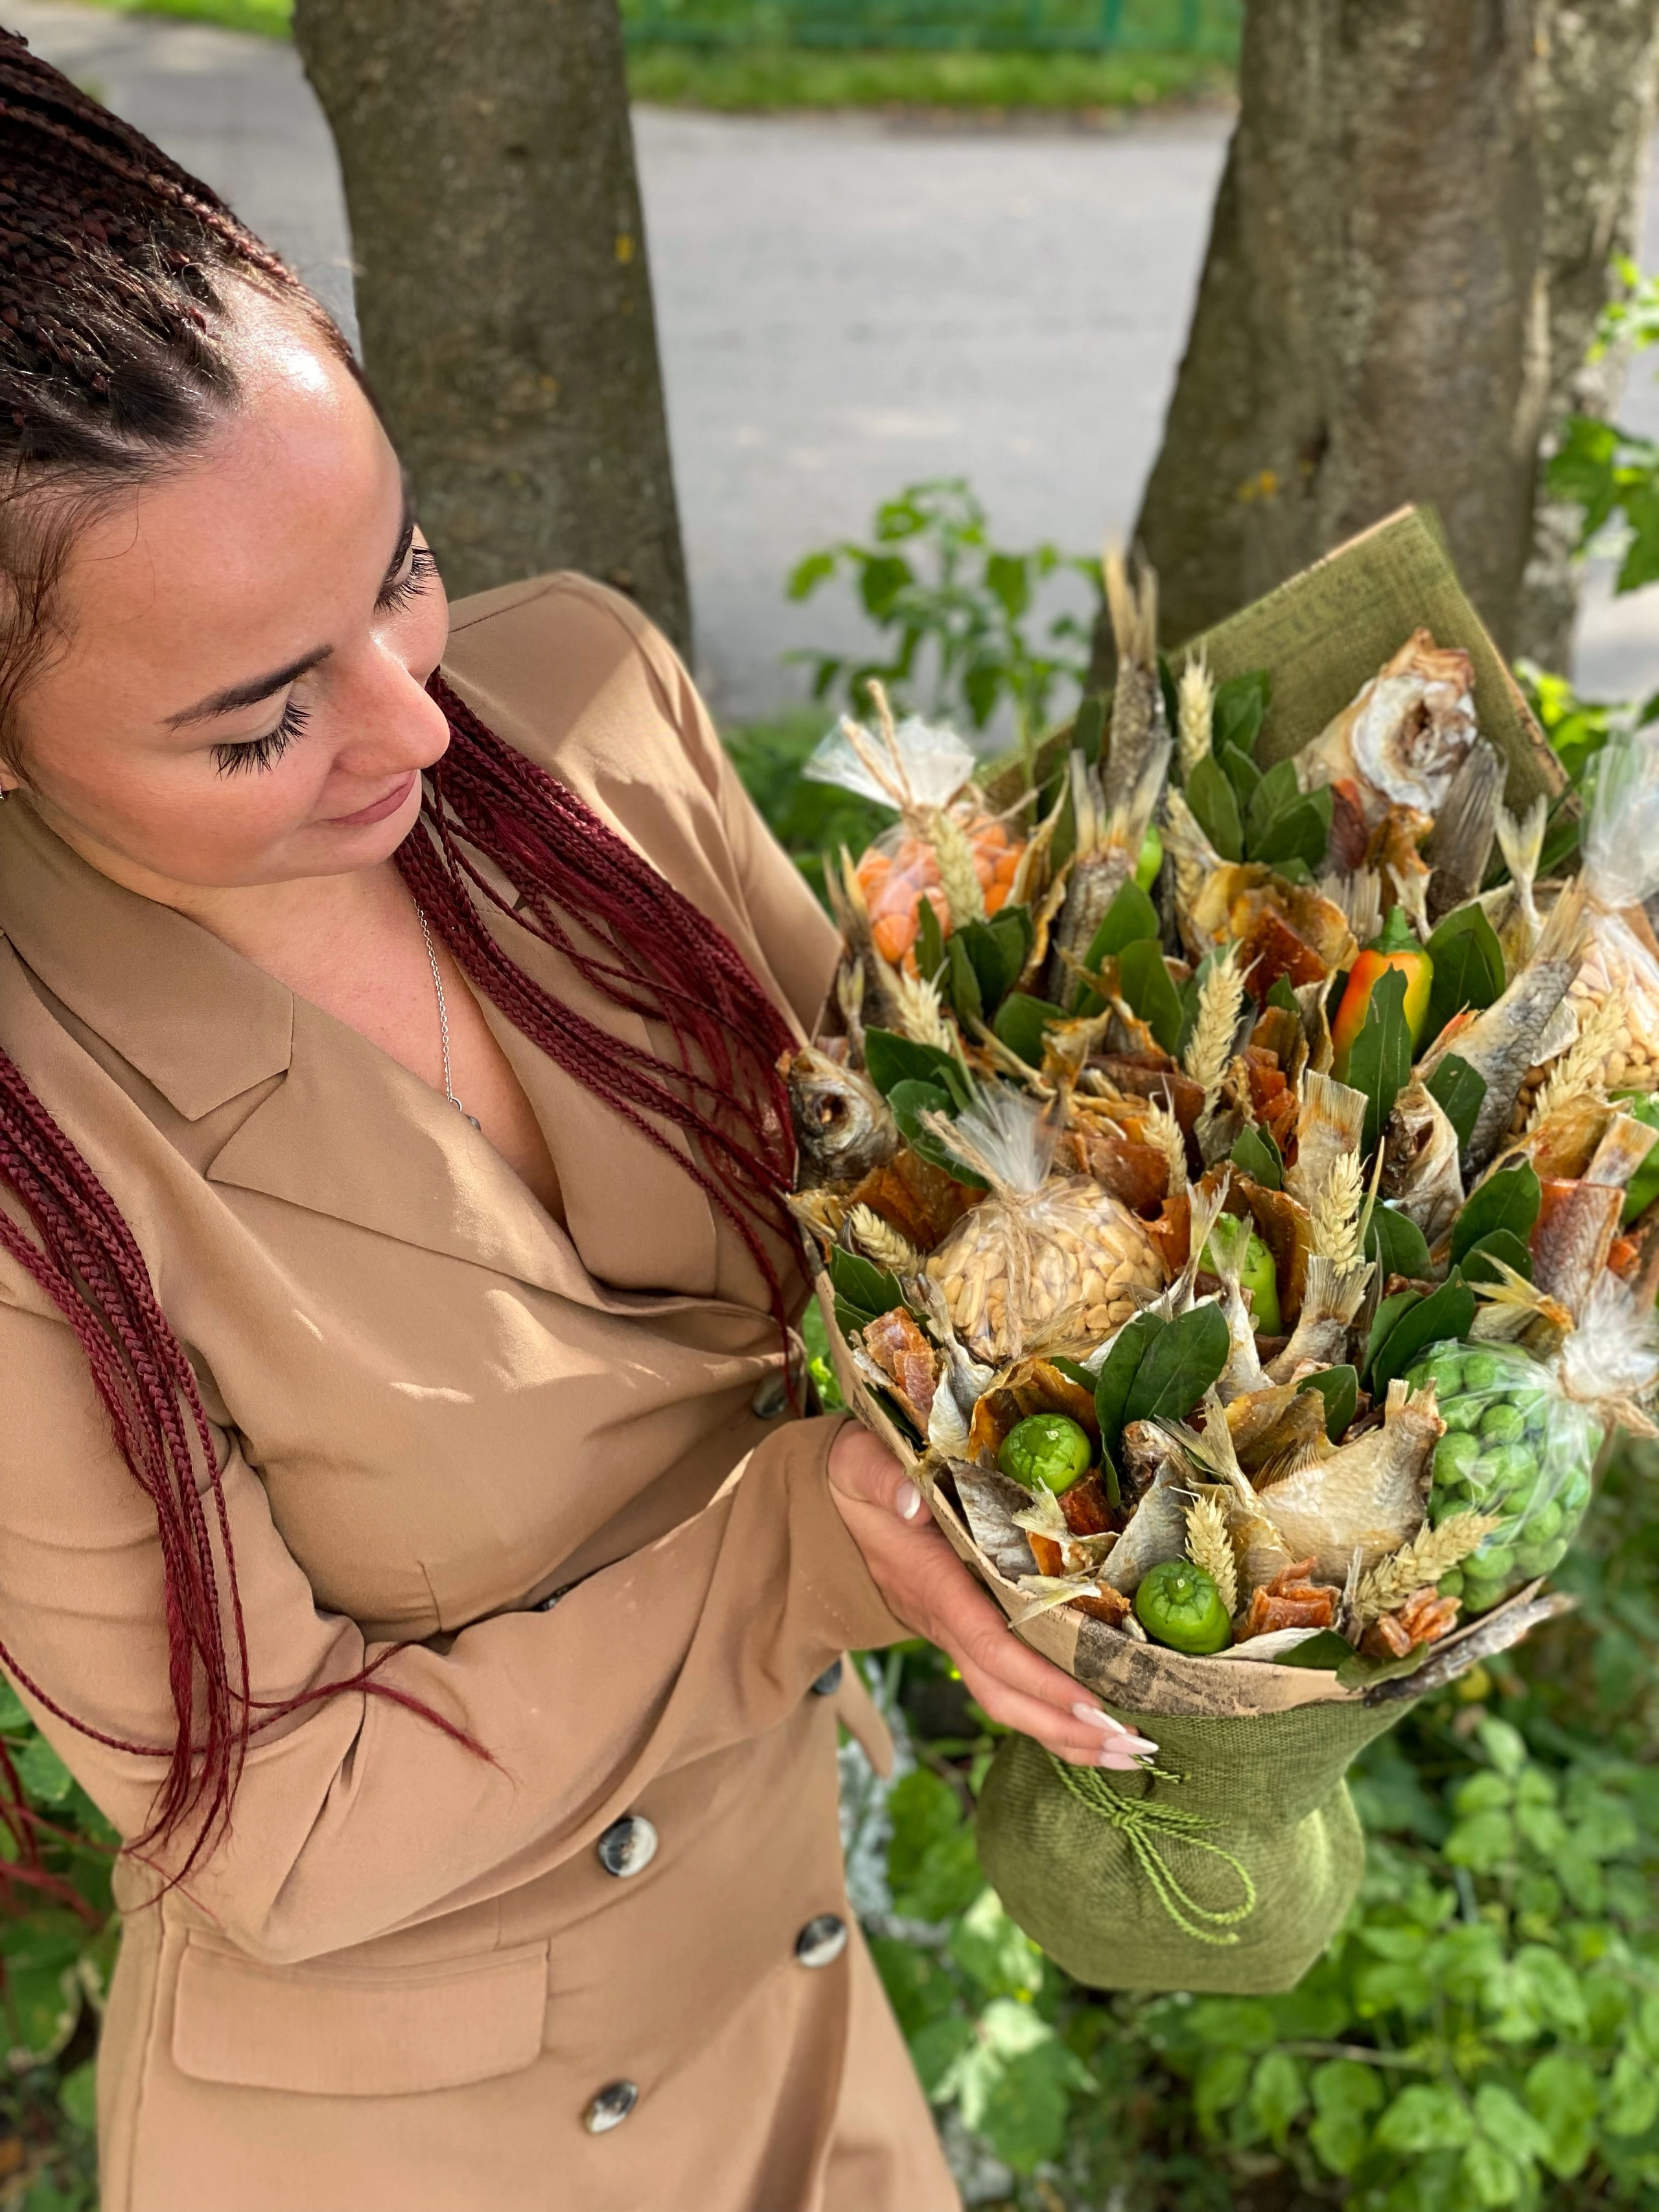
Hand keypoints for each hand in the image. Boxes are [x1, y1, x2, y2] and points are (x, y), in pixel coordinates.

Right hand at [827, 1424, 1156, 1770]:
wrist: (829, 1505)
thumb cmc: (854, 1481)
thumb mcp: (857, 1464)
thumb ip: (879, 1477)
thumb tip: (912, 1500)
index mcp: (932, 1584)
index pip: (990, 1645)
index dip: (1040, 1680)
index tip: (1093, 1705)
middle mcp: (945, 1621)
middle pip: (1004, 1694)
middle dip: (1065, 1729)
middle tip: (1133, 1749)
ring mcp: (954, 1632)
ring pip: (1007, 1699)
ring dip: (1064, 1734)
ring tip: (1127, 1753)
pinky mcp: (965, 1629)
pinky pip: (1007, 1682)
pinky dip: (1050, 1710)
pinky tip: (1092, 1723)